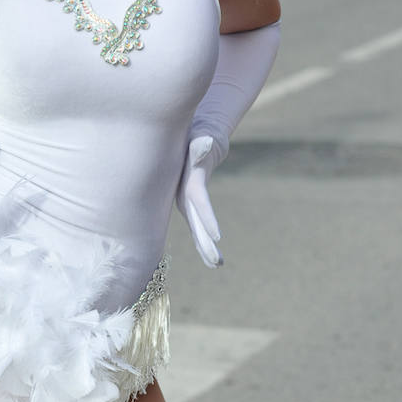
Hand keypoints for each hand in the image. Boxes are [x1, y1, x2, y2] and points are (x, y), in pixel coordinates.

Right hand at [176, 135, 224, 267]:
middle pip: (196, 222)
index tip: (217, 235)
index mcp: (188, 183)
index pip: (198, 202)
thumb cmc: (198, 135)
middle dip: (206, 243)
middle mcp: (184, 196)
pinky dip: (204, 241)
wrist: (195, 136)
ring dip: (205, 248)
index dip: (207, 218)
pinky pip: (198, 226)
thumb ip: (201, 145)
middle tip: (217, 262)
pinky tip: (212, 259)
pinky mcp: (191, 205)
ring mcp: (186, 202)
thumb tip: (206, 142)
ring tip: (217, 266)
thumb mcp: (199, 138)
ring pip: (196, 229)